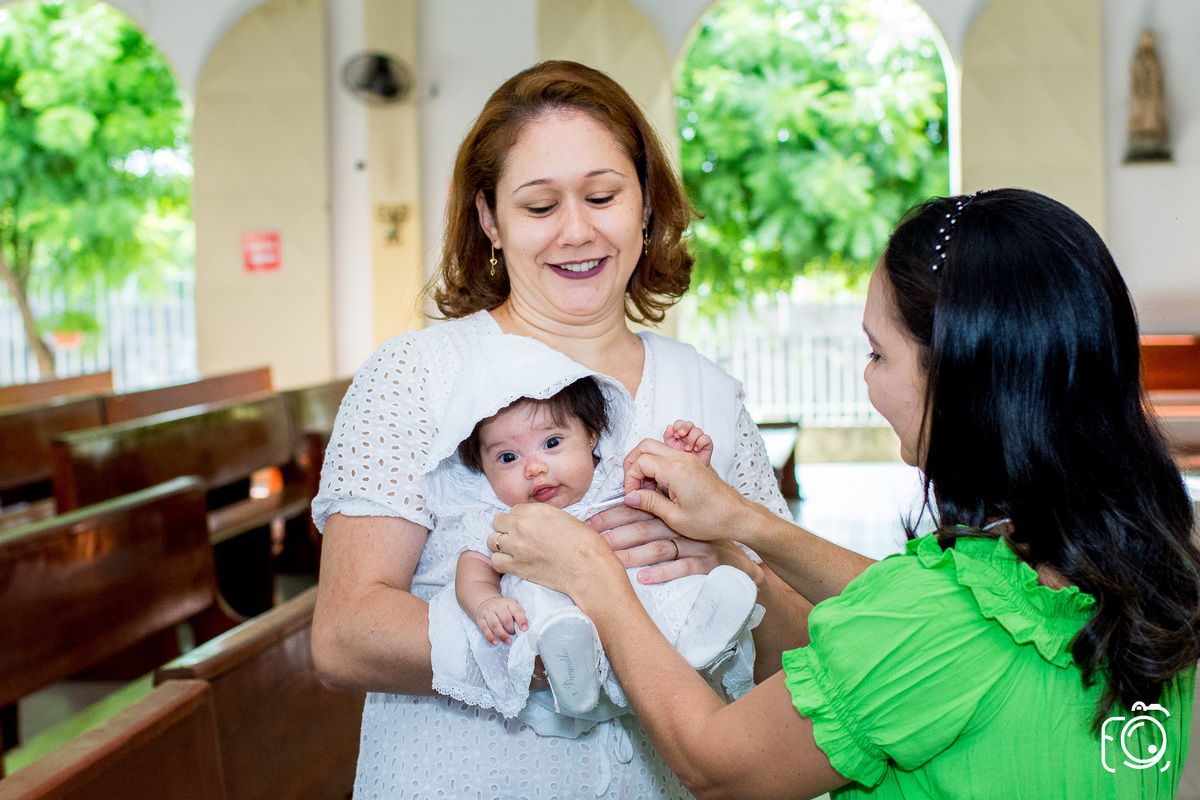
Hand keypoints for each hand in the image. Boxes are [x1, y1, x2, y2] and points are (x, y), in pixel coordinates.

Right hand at [470, 596, 527, 645]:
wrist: (485, 603)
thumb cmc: (502, 608)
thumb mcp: (512, 607)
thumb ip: (519, 615)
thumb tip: (525, 627)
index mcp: (508, 602)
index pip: (516, 610)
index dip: (521, 620)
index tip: (525, 629)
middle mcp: (497, 606)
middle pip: (505, 618)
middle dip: (511, 629)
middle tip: (513, 633)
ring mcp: (487, 612)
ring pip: (495, 624)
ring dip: (502, 634)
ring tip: (508, 641)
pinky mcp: (480, 620)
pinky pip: (485, 629)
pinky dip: (490, 637)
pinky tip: (495, 642)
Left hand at [490, 503, 622, 599]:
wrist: (586, 566)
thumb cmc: (583, 543)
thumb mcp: (564, 518)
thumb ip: (543, 517)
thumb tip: (535, 522)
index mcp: (535, 510)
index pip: (514, 510)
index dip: (519, 518)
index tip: (526, 527)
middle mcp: (522, 525)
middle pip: (498, 522)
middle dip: (506, 529)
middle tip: (517, 537)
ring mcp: (517, 546)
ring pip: (492, 540)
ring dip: (501, 544)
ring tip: (513, 550)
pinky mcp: (516, 566)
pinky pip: (496, 561)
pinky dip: (501, 561)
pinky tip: (512, 562)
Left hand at [587, 502, 719, 584]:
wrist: (742, 557)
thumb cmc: (705, 539)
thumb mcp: (679, 523)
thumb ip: (653, 515)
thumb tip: (617, 512)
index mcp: (671, 513)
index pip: (636, 512)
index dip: (611, 517)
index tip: (588, 525)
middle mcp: (682, 526)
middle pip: (644, 528)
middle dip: (616, 535)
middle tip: (591, 545)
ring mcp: (696, 544)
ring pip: (660, 547)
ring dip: (634, 554)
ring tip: (613, 562)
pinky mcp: (708, 561)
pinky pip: (684, 566)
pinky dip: (663, 572)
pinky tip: (643, 578)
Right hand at [622, 438, 759, 543]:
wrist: (738, 517)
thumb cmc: (712, 519)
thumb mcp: (675, 517)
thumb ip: (649, 503)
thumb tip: (630, 497)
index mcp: (676, 470)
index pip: (640, 462)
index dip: (630, 478)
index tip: (632, 495)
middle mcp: (682, 459)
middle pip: (646, 445)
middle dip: (633, 463)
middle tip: (632, 486)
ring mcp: (689, 459)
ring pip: (656, 448)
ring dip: (645, 464)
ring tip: (647, 490)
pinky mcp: (693, 463)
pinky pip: (668, 456)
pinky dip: (657, 466)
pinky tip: (659, 488)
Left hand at [663, 419, 712, 465]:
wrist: (690, 470)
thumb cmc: (681, 458)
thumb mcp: (671, 448)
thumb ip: (668, 437)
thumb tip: (669, 427)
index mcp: (681, 433)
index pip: (680, 423)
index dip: (677, 426)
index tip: (675, 434)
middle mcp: (690, 434)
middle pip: (689, 424)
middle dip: (684, 427)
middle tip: (681, 434)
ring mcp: (699, 437)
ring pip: (697, 430)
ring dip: (691, 438)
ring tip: (688, 448)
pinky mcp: (707, 443)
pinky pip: (705, 438)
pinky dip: (700, 443)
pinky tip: (696, 449)